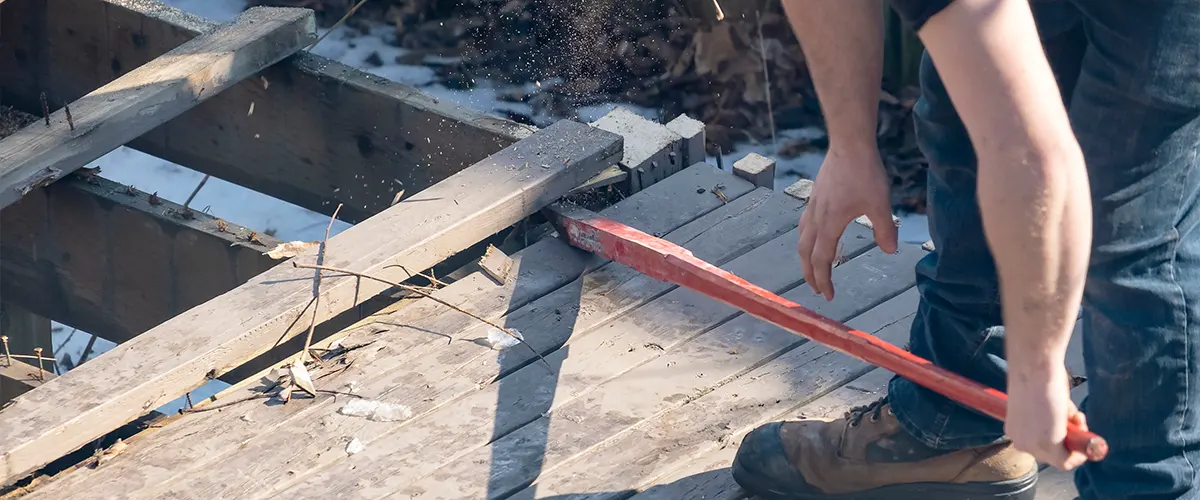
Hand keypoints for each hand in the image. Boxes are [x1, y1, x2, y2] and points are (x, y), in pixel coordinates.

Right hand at [798, 146, 897, 299]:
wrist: (849, 143)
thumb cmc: (864, 173)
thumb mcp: (881, 204)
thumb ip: (885, 230)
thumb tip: (890, 251)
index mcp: (829, 225)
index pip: (822, 260)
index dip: (823, 281)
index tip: (828, 296)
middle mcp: (816, 218)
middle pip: (805, 253)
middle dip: (809, 274)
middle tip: (816, 289)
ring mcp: (813, 205)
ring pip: (802, 238)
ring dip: (805, 256)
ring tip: (812, 266)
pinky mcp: (815, 195)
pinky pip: (805, 224)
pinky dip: (807, 238)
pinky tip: (817, 234)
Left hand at [1005, 365, 1088, 470]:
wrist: (1034, 368)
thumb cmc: (1038, 377)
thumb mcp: (1041, 403)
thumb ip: (1047, 418)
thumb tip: (1062, 424)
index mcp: (1014, 431)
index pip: (1041, 446)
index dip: (1060, 436)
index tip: (1070, 421)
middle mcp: (1019, 441)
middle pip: (1052, 454)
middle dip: (1070, 438)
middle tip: (1076, 417)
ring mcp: (1033, 446)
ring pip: (1062, 457)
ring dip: (1077, 438)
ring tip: (1074, 413)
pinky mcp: (1048, 446)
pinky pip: (1069, 461)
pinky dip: (1081, 450)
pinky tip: (1080, 424)